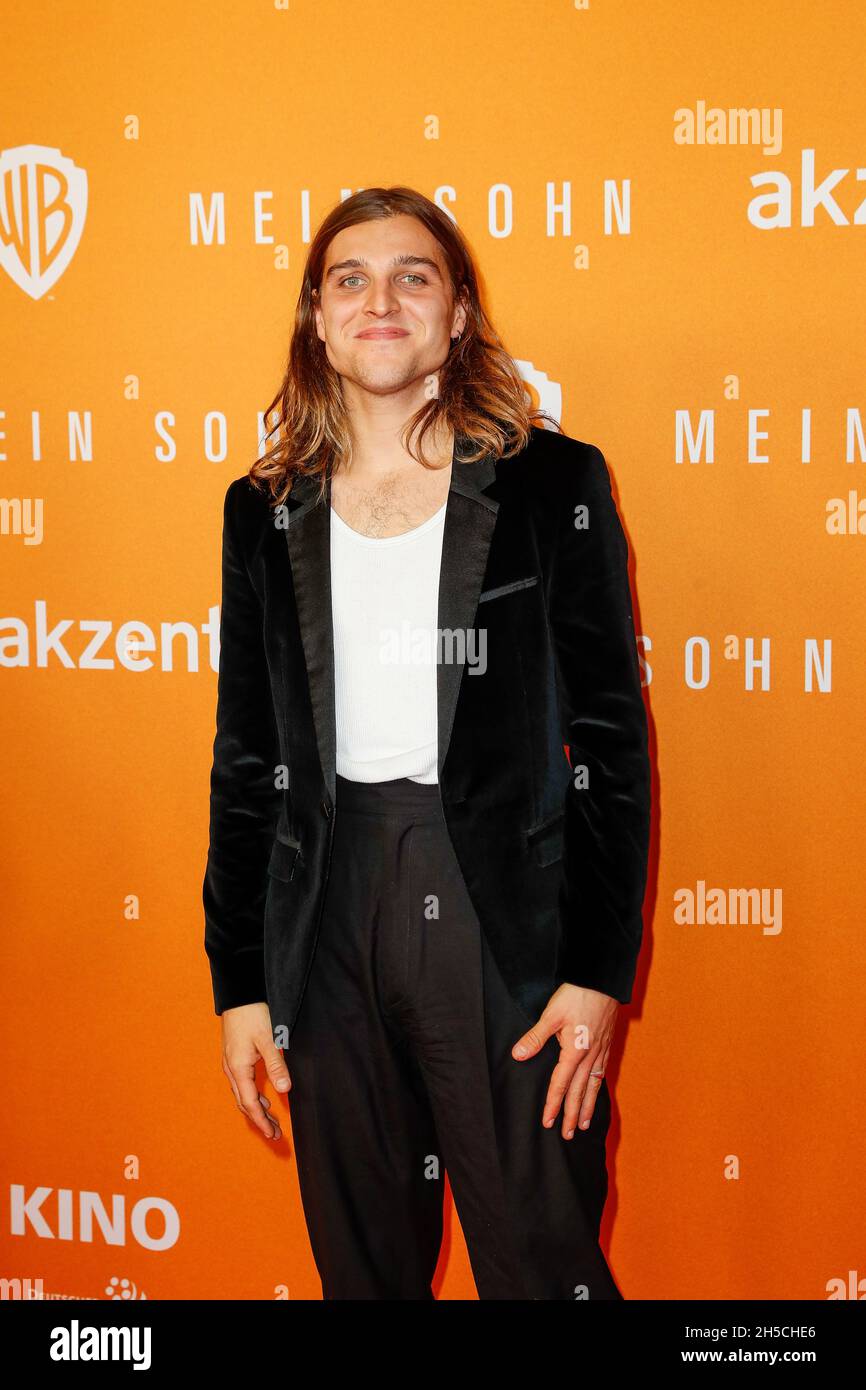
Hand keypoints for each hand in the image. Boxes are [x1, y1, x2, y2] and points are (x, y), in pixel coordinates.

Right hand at [220, 1001, 290, 1140]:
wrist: (238, 994)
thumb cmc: (253, 1013)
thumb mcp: (269, 1039)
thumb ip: (276, 1065)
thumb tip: (284, 1090)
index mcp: (238, 1069)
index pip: (251, 1104)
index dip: (262, 1121)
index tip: (273, 1135)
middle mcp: (231, 1069)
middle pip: (245, 1103)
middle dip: (259, 1119)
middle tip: (275, 1134)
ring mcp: (231, 1063)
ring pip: (243, 1094)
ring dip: (257, 1108)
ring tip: (271, 1120)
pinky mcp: (234, 1057)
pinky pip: (242, 1084)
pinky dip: (253, 1095)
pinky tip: (264, 1097)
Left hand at [511, 983, 617, 1138]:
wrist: (602, 980)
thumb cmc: (576, 995)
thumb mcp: (551, 1014)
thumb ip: (535, 1037)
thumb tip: (518, 1055)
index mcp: (575, 1051)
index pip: (561, 1084)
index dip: (553, 1104)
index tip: (548, 1122)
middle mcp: (590, 1056)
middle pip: (579, 1092)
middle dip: (572, 1114)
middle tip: (567, 1135)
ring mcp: (601, 1051)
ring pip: (593, 1086)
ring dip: (587, 1106)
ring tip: (583, 1124)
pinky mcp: (607, 1044)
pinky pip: (602, 1074)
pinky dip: (597, 1089)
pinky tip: (595, 1094)